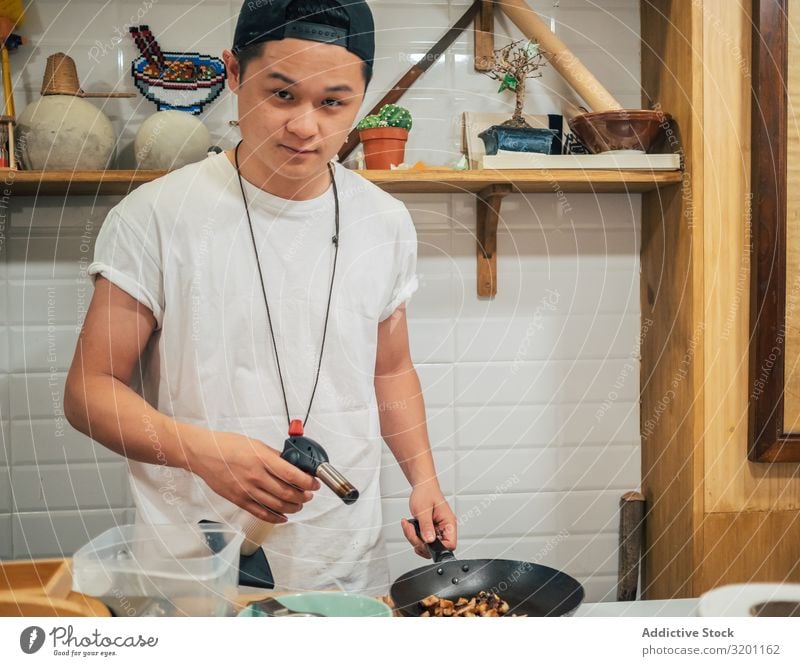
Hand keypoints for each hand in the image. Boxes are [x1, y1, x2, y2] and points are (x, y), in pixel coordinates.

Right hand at [188, 428, 319, 523]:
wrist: (203, 454)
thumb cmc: (227, 445)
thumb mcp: (256, 444)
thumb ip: (274, 456)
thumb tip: (292, 464)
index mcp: (261, 459)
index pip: (291, 474)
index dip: (307, 482)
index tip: (314, 483)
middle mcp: (255, 476)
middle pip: (286, 493)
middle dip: (303, 497)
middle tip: (309, 495)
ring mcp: (246, 490)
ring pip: (276, 506)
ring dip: (292, 508)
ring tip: (299, 504)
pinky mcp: (239, 500)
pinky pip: (260, 513)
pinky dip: (275, 518)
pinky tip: (283, 517)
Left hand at [401, 481, 456, 557]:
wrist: (422, 486)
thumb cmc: (426, 493)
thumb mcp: (423, 510)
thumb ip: (426, 526)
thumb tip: (429, 541)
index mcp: (448, 523)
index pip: (450, 544)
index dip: (437, 547)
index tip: (425, 540)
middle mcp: (444, 528)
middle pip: (435, 548)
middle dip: (419, 542)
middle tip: (411, 530)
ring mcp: (436, 530)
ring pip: (426, 546)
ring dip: (414, 538)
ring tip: (408, 525)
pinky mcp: (429, 531)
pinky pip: (421, 541)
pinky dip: (412, 535)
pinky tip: (409, 525)